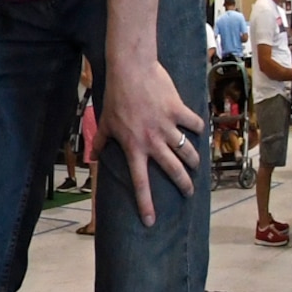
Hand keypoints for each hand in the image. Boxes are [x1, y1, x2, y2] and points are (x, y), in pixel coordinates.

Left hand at [91, 58, 203, 225]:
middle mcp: (153, 141)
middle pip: (174, 171)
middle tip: (189, 193)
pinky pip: (196, 124)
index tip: (151, 221)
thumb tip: (91, 158)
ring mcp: (168, 126)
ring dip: (195, 161)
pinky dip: (200, 128)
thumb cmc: (115, 97)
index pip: (140, 182)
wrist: (130, 69)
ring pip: (189, 151)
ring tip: (196, 166)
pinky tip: (200, 130)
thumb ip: (101, 142)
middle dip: (184, 185)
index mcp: (133, 147)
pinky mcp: (179, 111)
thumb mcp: (105, 122)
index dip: (145, 204)